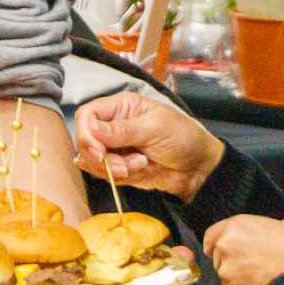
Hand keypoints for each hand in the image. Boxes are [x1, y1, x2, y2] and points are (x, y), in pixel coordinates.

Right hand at [74, 92, 224, 201]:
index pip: (87, 115)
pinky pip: (104, 175)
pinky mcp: (119, 168)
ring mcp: (115, 148)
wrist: (198, 168)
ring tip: (140, 164)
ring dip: (113, 168)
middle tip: (123, 165)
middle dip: (102, 156)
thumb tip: (91, 129)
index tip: (98, 150)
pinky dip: (120, 177)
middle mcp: (113, 126)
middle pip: (85, 141)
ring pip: (92, 161)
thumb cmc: (183, 137)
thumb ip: (122, 130)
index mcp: (121, 107)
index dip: (86, 132)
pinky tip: (141, 169)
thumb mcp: (155, 128)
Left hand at [203, 215, 283, 284]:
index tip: (223, 249)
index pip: (212, 236)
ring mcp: (228, 275)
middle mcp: (225, 250)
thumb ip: (270, 228)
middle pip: (219, 257)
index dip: (218, 243)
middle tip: (256, 265)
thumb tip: (271, 234)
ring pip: (228, 278)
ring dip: (241, 279)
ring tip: (266, 279)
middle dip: (233, 261)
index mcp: (236, 228)